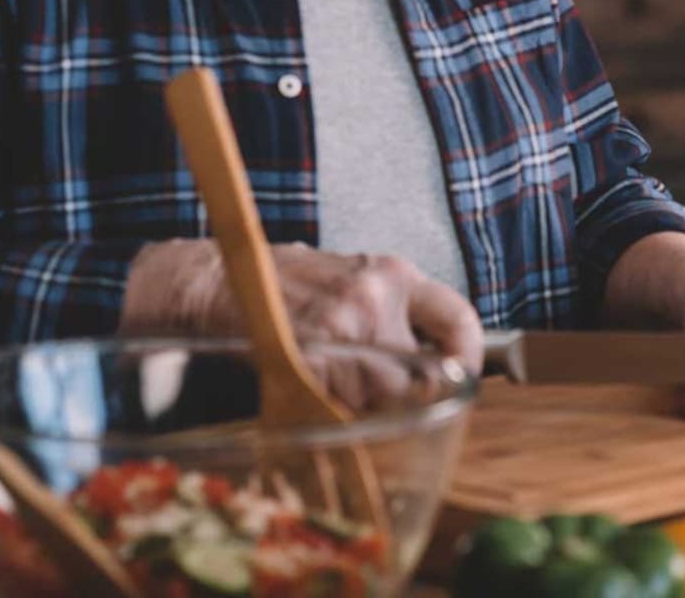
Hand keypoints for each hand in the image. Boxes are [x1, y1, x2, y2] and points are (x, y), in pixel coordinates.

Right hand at [120, 240, 485, 400]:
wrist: (216, 279)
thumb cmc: (284, 282)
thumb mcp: (351, 277)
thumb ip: (392, 312)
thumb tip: (434, 362)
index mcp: (392, 274)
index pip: (459, 317)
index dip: (469, 356)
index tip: (464, 375)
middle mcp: (374, 298)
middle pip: (423, 374)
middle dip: (409, 397)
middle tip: (388, 397)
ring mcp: (341, 329)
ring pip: (383, 397)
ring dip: (368, 407)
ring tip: (340, 388)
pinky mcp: (308, 358)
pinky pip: (342, 406)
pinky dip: (335, 410)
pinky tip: (316, 390)